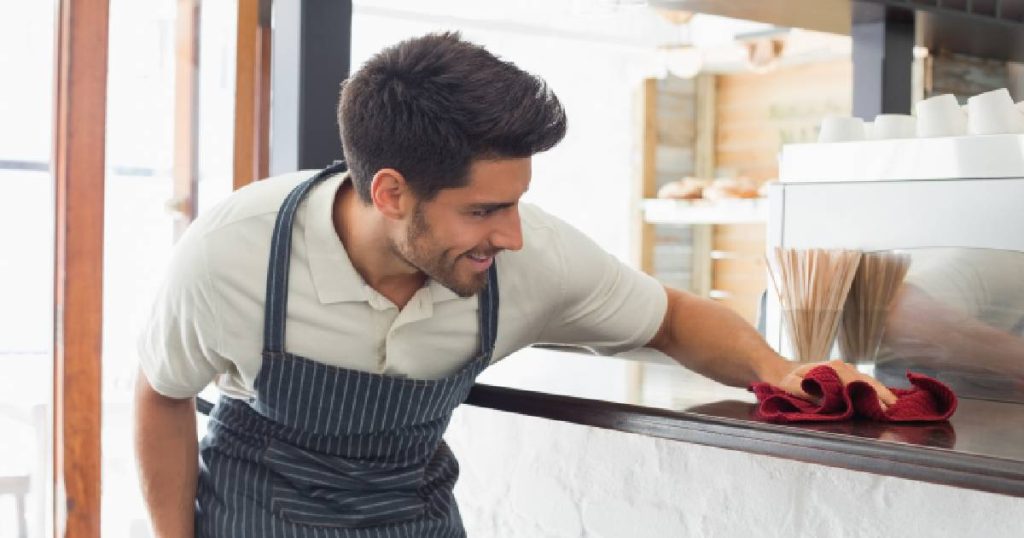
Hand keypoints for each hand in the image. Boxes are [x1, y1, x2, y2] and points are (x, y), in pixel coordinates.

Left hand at [776, 359, 897, 411]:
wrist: (779, 369)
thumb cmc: (784, 379)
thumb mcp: (791, 386)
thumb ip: (807, 393)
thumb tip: (828, 401)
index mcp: (832, 368)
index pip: (858, 382)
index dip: (872, 395)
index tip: (884, 408)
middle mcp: (841, 366)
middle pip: (867, 380)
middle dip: (882, 394)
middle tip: (896, 409)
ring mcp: (843, 369)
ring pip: (866, 380)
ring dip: (880, 392)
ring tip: (894, 406)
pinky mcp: (842, 374)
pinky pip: (861, 382)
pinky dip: (872, 390)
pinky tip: (881, 399)